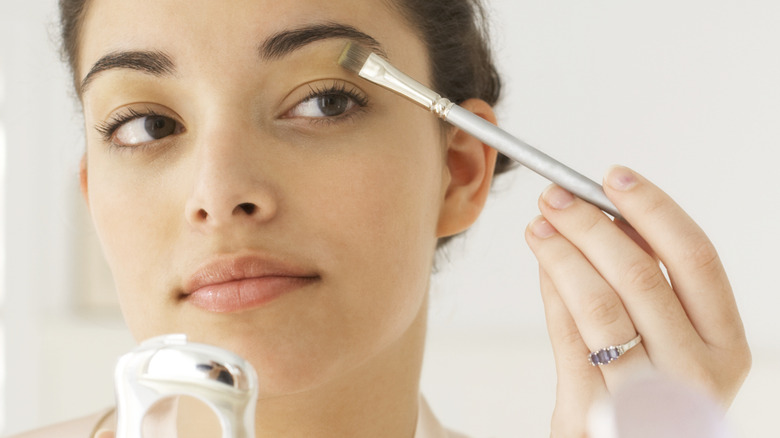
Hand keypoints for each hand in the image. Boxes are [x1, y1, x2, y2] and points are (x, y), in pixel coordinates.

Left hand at [524, 166, 749, 436]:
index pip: (696, 258)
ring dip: (562, 253)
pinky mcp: (595, 410)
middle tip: (556, 197)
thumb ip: (649, 288)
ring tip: (538, 225)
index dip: (652, 209)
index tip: (613, 176)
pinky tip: (542, 264)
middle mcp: (696, 371)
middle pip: (640, 273)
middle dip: (591, 224)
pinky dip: (552, 290)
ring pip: (599, 302)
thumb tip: (608, 218)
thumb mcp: (673, 346)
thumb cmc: (654, 396)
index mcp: (726, 346)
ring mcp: (646, 395)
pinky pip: (568, 335)